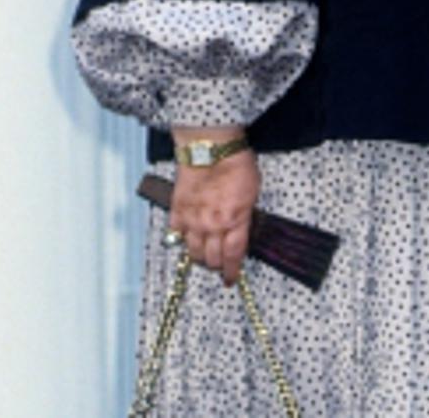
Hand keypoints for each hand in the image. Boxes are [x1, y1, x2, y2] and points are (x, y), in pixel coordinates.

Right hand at [169, 127, 258, 286]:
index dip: (232, 272)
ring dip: (199, 256)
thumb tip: (240, 231)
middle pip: (211, 259)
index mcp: (234, 222)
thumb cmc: (238, 166)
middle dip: (217, 265)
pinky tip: (187, 238)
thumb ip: (244, 218)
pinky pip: (176, 233)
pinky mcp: (177, 210)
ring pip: (192, 251)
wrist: (212, 148)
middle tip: (220, 264)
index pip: (233, 257)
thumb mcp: (252, 195)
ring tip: (204, 255)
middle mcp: (211, 226)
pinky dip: (182, 238)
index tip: (232, 280)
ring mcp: (192, 220)